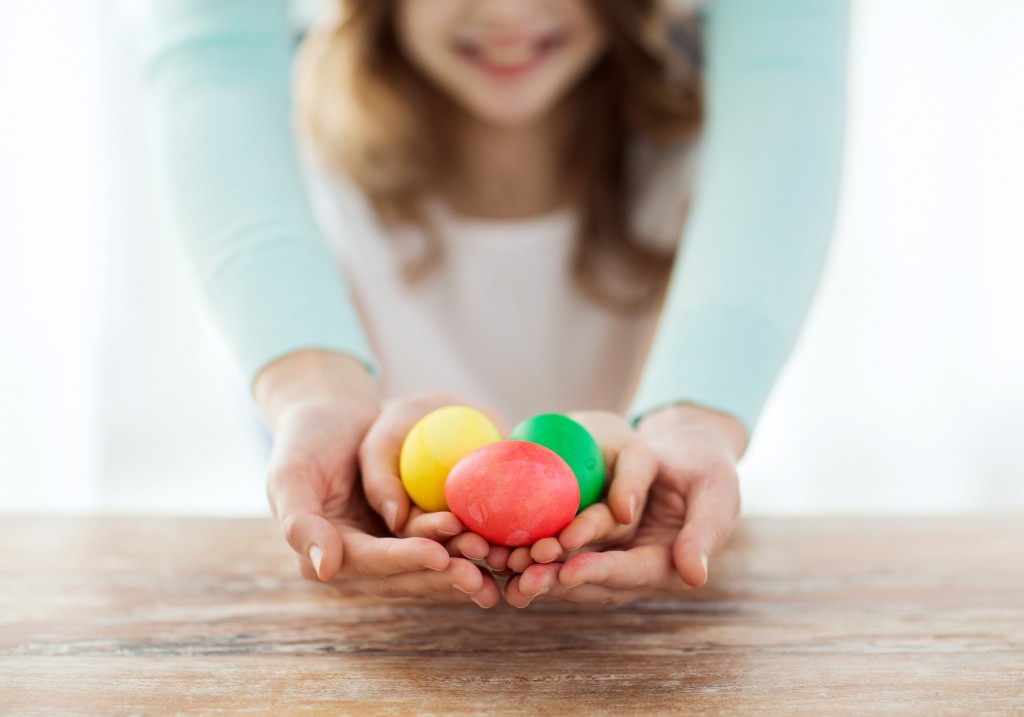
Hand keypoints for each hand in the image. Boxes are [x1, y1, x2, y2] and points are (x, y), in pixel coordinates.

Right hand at [257, 352, 496, 605]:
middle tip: (481, 573)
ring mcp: (385, 551)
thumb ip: (299, 523)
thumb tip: (323, 570)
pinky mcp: (409, 537)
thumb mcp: (290, 473)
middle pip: (405, 574)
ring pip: (428, 567)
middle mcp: (356, 562)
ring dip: (461, 567)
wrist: (332, 417)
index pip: (370, 562)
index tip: (439, 556)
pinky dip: (466, 547)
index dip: (404, 561)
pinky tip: (499, 549)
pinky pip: (441, 545)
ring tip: (497, 561)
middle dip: (443, 575)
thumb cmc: (306, 439)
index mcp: (324, 554)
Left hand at [504, 404, 745, 606]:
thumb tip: (694, 576)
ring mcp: (608, 555)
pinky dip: (530, 548)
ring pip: (567, 568)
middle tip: (523, 577)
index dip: (600, 572)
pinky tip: (500, 544)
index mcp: (668, 566)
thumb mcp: (717, 491)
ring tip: (503, 565)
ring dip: (536, 570)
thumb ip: (707, 531)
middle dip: (556, 579)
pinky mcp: (587, 539)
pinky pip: (557, 546)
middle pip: (591, 579)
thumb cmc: (708, 469)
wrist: (686, 451)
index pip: (631, 573)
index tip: (569, 571)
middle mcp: (632, 568)